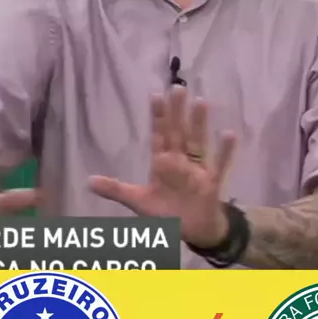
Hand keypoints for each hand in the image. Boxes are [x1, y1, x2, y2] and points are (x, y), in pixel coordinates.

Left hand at [89, 86, 236, 247]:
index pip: (159, 135)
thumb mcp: (138, 201)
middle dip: (178, 112)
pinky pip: (220, 164)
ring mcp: (197, 169)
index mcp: (162, 162)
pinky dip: (225, 152)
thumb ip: (116, 189)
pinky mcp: (212, 182)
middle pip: (179, 132)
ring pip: (198, 142)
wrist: (192, 231)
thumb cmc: (166, 212)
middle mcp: (180, 160)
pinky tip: (229, 134)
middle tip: (179, 88)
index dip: (158, 117)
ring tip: (201, 102)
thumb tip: (88, 181)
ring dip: (199, 124)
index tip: (156, 95)